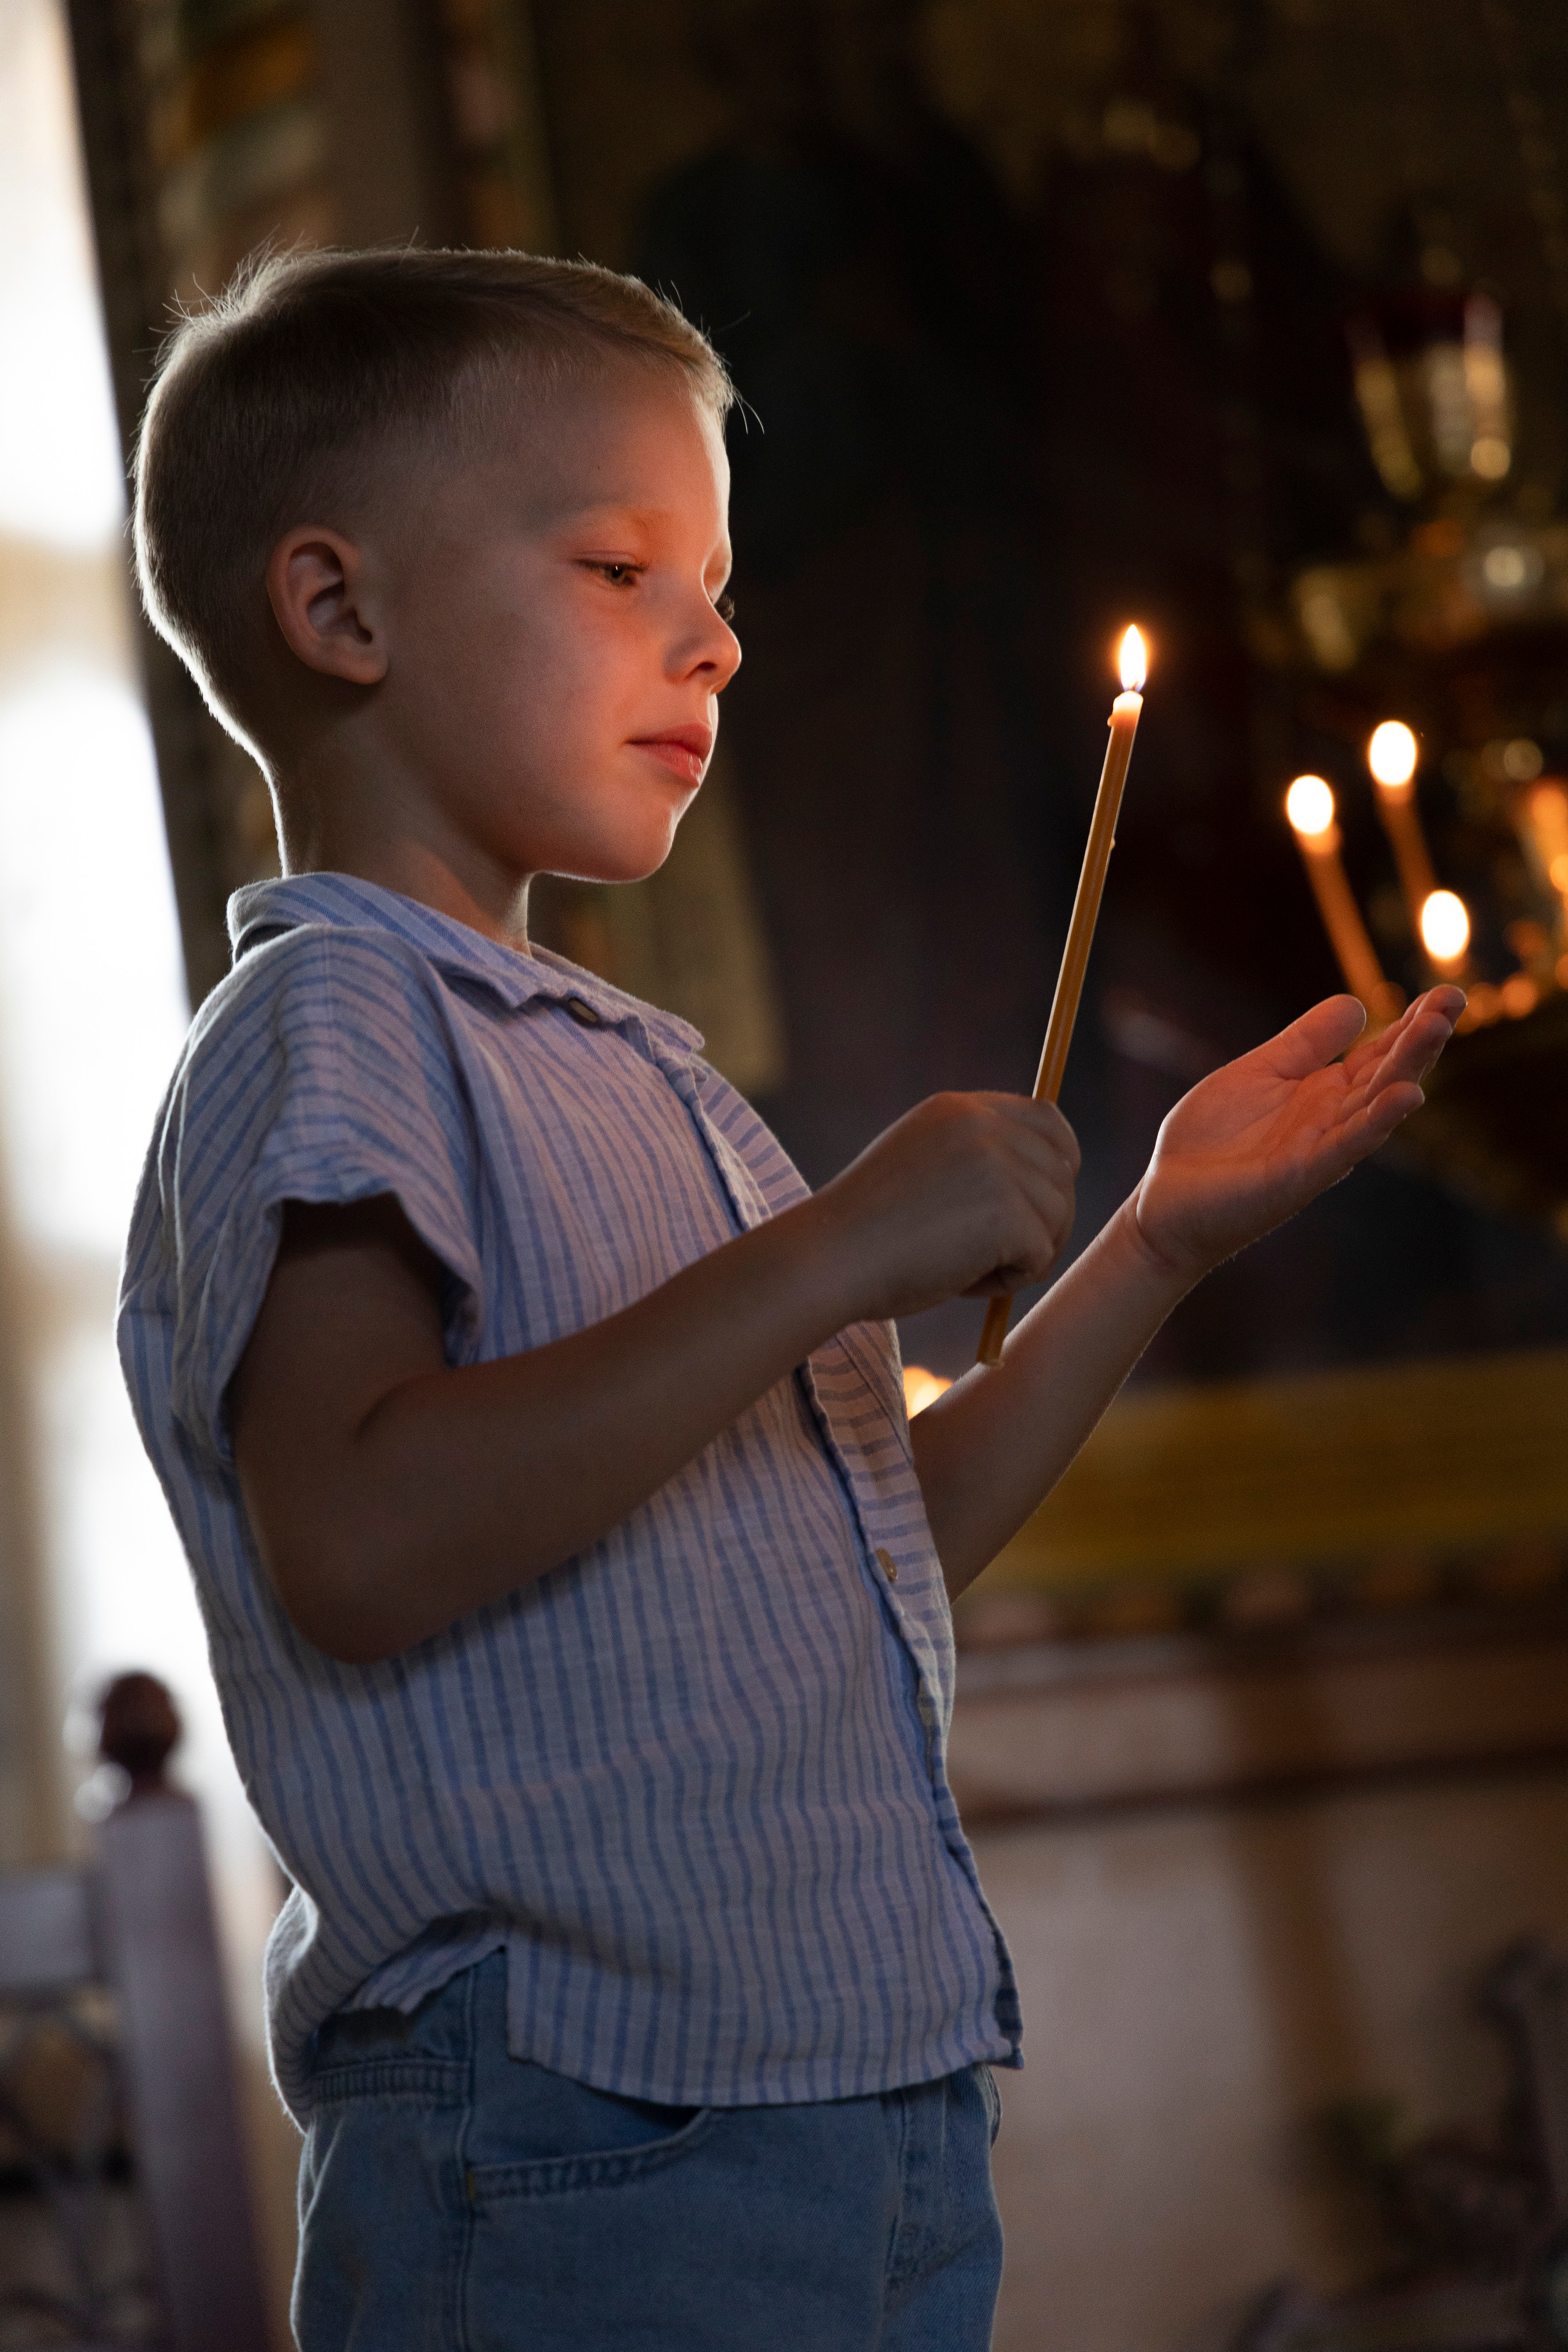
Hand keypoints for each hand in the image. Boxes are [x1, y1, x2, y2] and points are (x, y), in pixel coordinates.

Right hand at [815, 1091, 1079, 1323]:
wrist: (828, 1260)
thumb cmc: (864, 1235)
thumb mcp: (921, 1172)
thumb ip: (971, 1163)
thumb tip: (1040, 1188)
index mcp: (957, 1109)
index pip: (1047, 1119)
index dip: (1057, 1163)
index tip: (1040, 1204)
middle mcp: (981, 1124)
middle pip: (1062, 1171)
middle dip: (1043, 1221)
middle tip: (997, 1258)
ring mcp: (996, 1163)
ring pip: (1056, 1217)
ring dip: (1021, 1255)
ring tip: (962, 1270)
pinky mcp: (1007, 1210)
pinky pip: (1040, 1255)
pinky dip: (1009, 1280)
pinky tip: (960, 1281)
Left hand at [1132, 987, 1464, 1281]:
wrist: (1167, 1199)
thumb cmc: (1213, 1141)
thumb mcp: (1260, 1072)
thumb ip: (1306, 1043)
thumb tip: (1358, 1004)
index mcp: (1324, 1094)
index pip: (1379, 1054)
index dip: (1411, 1024)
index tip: (1447, 992)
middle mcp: (1332, 1121)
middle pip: (1388, 1074)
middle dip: (1421, 1038)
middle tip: (1454, 998)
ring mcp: (1320, 1149)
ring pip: (1375, 1105)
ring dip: (1408, 1068)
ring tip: (1436, 1029)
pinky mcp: (1298, 1176)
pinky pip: (1345, 1146)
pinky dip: (1375, 1122)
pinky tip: (1405, 1097)